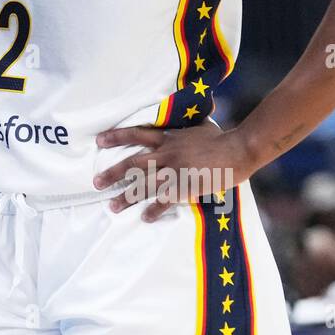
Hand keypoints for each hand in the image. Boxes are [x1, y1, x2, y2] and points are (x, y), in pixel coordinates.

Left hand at [91, 121, 260, 221]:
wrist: (238, 150)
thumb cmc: (220, 138)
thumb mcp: (198, 125)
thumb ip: (184, 126)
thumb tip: (182, 116)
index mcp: (168, 137)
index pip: (136, 134)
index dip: (116, 137)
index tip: (99, 141)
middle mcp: (166, 153)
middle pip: (133, 163)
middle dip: (113, 173)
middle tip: (96, 183)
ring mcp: (175, 171)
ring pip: (145, 185)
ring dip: (127, 197)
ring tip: (112, 207)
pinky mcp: (186, 187)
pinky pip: (165, 201)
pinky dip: (155, 210)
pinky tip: (144, 218)